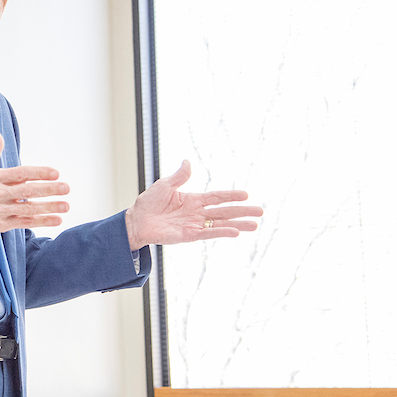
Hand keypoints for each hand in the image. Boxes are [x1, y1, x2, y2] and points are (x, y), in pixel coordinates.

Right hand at [0, 129, 69, 239]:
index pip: (20, 174)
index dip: (38, 173)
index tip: (55, 173)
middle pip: (27, 192)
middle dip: (48, 190)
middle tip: (66, 187)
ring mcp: (0, 210)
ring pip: (28, 209)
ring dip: (49, 207)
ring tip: (66, 205)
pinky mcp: (2, 224)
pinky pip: (25, 222)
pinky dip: (42, 221)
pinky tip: (56, 219)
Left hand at [125, 160, 262, 249]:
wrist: (136, 220)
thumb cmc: (148, 203)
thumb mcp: (164, 185)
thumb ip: (179, 177)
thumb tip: (187, 161)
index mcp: (192, 200)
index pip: (216, 197)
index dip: (231, 196)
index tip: (246, 195)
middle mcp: (196, 213)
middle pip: (224, 211)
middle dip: (242, 211)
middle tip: (261, 212)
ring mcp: (194, 225)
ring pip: (220, 224)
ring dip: (237, 224)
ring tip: (255, 225)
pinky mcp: (188, 235)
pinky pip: (207, 234)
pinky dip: (221, 232)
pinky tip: (235, 232)